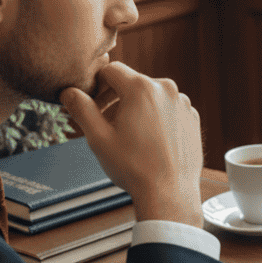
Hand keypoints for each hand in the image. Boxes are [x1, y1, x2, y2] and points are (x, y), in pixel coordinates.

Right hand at [60, 61, 203, 227]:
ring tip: (128, 136)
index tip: (92, 105)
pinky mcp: (192, 117)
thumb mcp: (98, 137)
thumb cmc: (134, 167)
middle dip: (116, 99)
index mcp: (142, 88)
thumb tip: (69, 92)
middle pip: (132, 82)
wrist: (170, 192)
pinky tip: (150, 141)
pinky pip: (169, 109)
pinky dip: (156, 118)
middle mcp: (167, 89)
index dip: (96, 86)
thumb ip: (82, 109)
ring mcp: (183, 103)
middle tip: (105, 124)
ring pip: (152, 96)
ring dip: (137, 108)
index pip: (111, 70)